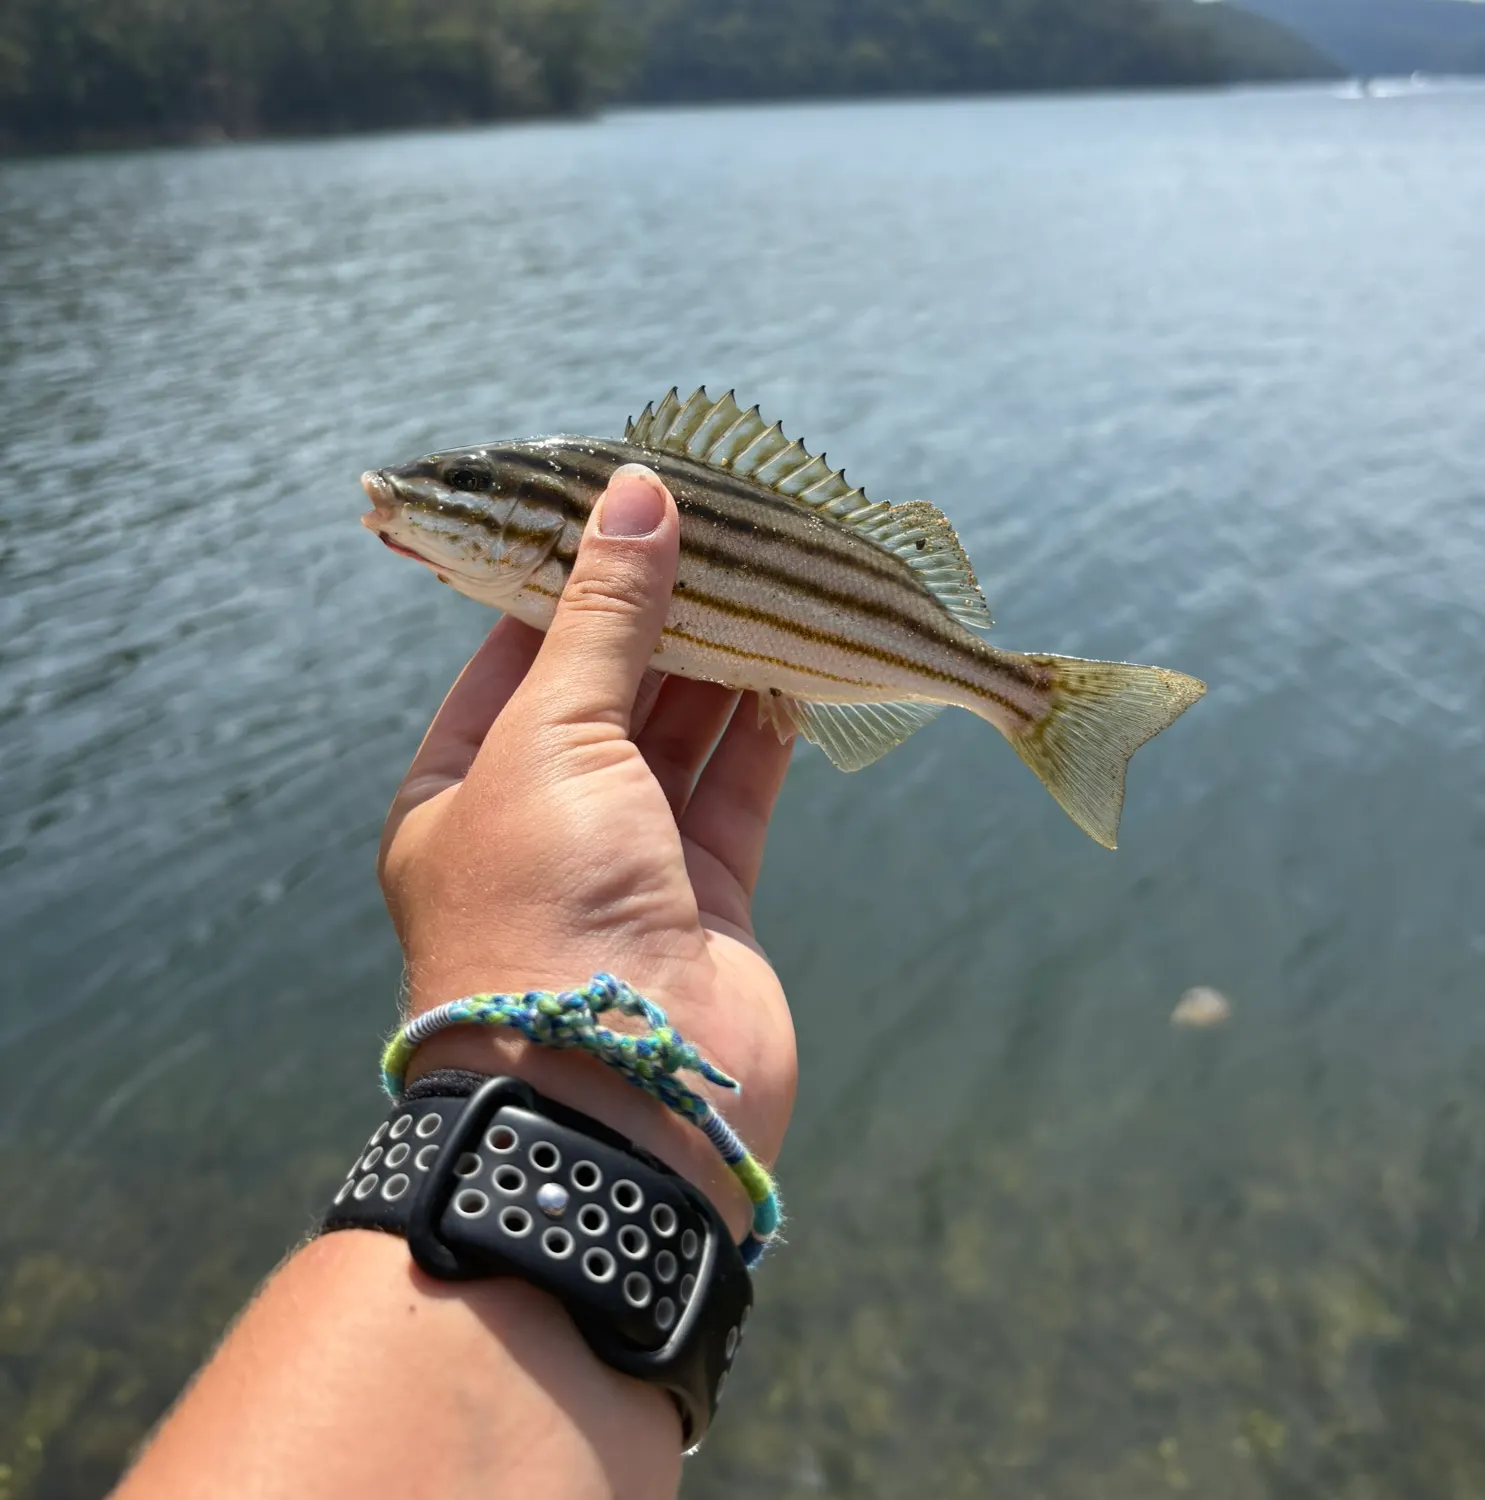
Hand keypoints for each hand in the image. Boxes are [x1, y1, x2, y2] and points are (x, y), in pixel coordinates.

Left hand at [377, 464, 797, 1235]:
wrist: (617, 1100)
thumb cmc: (543, 904)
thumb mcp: (555, 739)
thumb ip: (606, 620)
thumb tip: (637, 493)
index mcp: (463, 789)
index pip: (517, 655)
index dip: (575, 580)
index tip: (634, 510)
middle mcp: (541, 824)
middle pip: (608, 693)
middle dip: (662, 619)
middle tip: (722, 536)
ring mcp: (625, 865)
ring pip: (680, 741)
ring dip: (721, 670)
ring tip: (769, 585)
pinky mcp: (703, 900)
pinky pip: (735, 796)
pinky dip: (763, 737)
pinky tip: (792, 672)